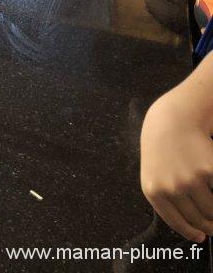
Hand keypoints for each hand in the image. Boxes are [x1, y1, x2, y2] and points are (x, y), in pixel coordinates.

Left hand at [141, 84, 212, 241]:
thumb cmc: (162, 152)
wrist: (171, 123)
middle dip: (209, 226)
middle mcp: (171, 188)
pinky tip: (212, 187)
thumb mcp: (154, 176)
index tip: (201, 237)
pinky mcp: (209, 171)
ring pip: (212, 210)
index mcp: (154, 192)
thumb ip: (166, 201)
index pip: (176, 222)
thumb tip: (192, 227)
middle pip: (198, 219)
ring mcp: (191, 180)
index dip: (191, 233)